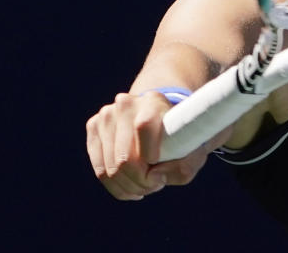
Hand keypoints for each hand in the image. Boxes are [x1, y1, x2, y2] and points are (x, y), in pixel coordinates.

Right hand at [85, 91, 232, 199]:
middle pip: (125, 157)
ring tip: (145, 186)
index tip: (162, 168)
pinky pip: (99, 170)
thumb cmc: (180, 138)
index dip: (150, 155)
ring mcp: (107, 115)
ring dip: (129, 186)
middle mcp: (126, 104)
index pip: (144, 127)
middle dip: (141, 181)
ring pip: (110, 168)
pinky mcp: (94, 127)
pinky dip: (116, 186)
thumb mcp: (193, 151)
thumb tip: (156, 178)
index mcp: (154, 102)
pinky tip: (131, 186)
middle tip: (155, 185)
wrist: (159, 118)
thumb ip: (183, 167)